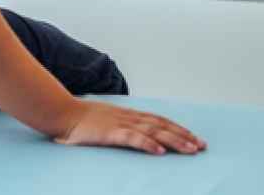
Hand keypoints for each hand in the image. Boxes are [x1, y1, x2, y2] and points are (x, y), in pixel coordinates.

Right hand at [54, 100, 206, 155]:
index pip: (160, 120)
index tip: (194, 138)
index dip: (178, 128)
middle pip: (163, 125)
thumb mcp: (106, 120)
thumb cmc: (82, 120)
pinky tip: (159, 151)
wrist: (62, 113)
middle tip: (201, 146)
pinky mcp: (111, 132)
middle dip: (184, 136)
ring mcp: (121, 124)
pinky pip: (133, 138)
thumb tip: (133, 136)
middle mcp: (129, 117)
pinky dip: (148, 144)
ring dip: (174, 140)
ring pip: (154, 131)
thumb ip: (120, 127)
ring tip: (190, 149)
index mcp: (128, 115)